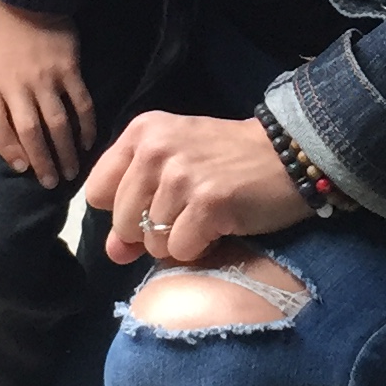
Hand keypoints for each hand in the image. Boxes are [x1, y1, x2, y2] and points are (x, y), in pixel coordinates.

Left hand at [0, 1, 95, 189]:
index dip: (8, 149)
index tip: (20, 168)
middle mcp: (18, 86)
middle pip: (29, 131)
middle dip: (41, 161)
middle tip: (49, 183)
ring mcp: (46, 79)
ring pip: (57, 123)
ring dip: (64, 151)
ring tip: (70, 173)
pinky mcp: (69, 70)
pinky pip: (80, 103)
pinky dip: (86, 125)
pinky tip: (89, 143)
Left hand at [88, 112, 307, 264]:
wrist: (289, 154)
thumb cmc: (228, 161)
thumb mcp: (174, 171)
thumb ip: (136, 206)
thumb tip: (113, 252)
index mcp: (141, 133)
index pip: (96, 193)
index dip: (123, 209)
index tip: (154, 202)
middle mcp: (154, 149)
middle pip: (122, 223)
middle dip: (152, 231)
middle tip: (188, 210)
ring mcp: (180, 175)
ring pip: (152, 241)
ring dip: (180, 240)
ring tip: (207, 215)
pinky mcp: (207, 202)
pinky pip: (181, 251)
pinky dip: (201, 248)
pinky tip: (220, 225)